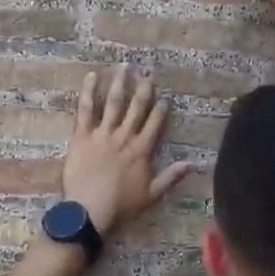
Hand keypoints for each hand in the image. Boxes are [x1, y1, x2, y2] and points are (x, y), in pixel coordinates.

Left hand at [61, 64, 191, 236]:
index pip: (155, 123)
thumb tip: (192, 164)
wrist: (90, 209)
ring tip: (124, 66)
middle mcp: (124, 136)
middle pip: (136, 108)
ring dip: (120, 83)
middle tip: (148, 73)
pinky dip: (89, 92)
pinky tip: (91, 76)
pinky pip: (85, 109)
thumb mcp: (152, 194)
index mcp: (142, 149)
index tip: (165, 97)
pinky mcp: (82, 135)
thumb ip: (171, 176)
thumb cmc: (121, 205)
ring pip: (113, 103)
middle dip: (143, 89)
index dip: (161, 109)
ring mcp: (103, 133)